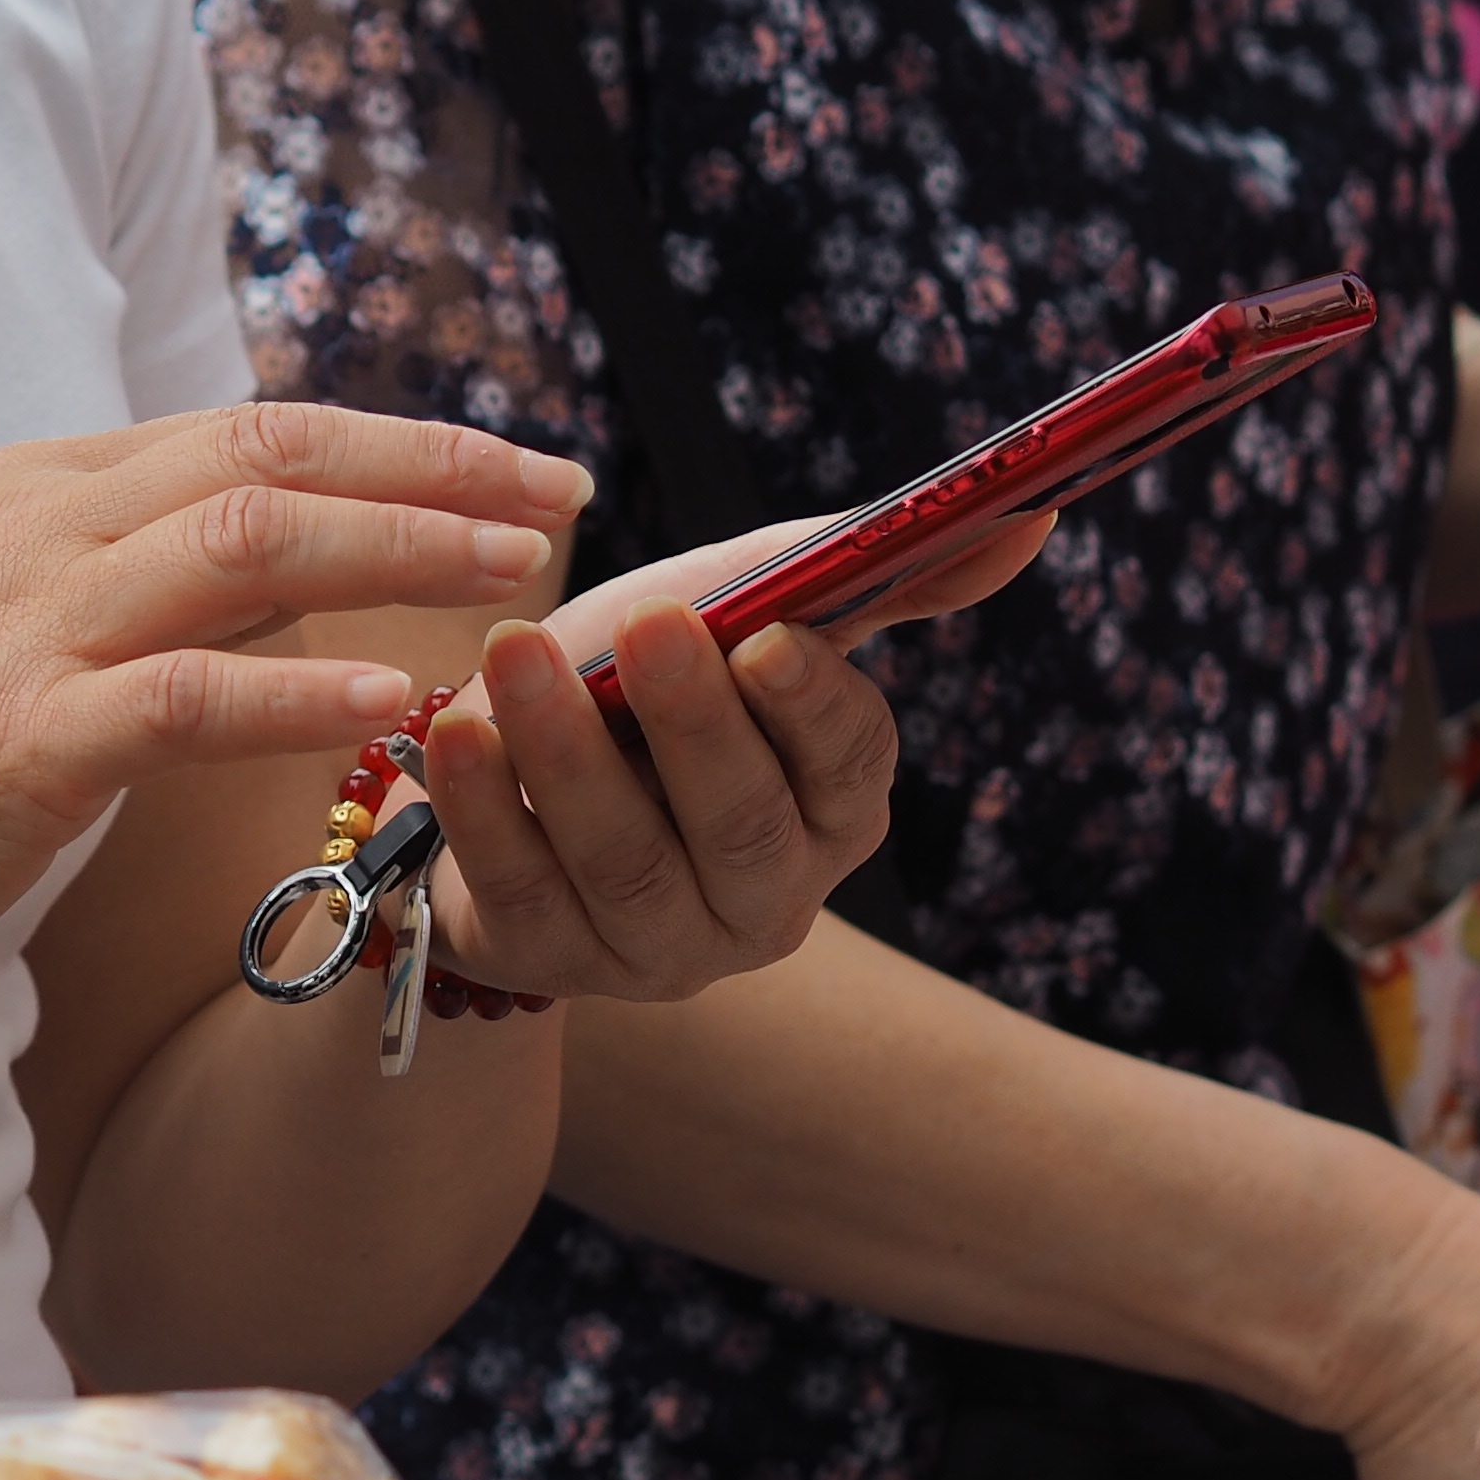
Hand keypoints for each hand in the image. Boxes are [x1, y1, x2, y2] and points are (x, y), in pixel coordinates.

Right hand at [0, 400, 595, 1008]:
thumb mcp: (33, 631)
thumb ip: (159, 586)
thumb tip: (301, 567)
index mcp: (48, 487)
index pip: (258, 428)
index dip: (406, 440)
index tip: (522, 466)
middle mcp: (43, 528)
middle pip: (274, 456)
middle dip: (435, 466)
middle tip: (560, 493)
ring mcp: (29, 627)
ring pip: (249, 545)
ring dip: (401, 551)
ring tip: (518, 571)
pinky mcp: (22, 739)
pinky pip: (188, 695)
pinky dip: (302, 688)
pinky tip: (401, 698)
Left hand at [421, 510, 1055, 1003]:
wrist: (511, 791)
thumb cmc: (647, 690)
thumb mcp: (748, 615)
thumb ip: (866, 574)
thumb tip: (1028, 516)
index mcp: (832, 813)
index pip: (848, 768)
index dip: (811, 707)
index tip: (767, 636)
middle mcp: (764, 901)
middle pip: (742, 824)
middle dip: (693, 722)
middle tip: (647, 623)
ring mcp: (659, 949)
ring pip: (626, 861)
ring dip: (569, 753)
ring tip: (515, 651)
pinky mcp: (551, 964)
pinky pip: (519, 888)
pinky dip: (481, 806)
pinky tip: (450, 727)